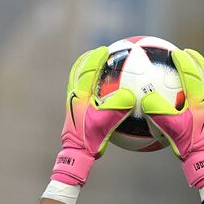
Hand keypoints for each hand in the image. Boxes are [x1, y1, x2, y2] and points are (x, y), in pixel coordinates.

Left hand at [53, 45, 134, 185]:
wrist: (75, 154)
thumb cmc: (91, 139)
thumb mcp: (107, 122)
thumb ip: (118, 107)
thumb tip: (131, 94)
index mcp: (80, 95)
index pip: (87, 70)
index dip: (96, 57)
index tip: (106, 49)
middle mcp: (73, 96)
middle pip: (78, 71)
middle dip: (87, 59)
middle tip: (98, 53)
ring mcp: (72, 104)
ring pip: (76, 81)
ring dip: (85, 71)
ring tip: (97, 67)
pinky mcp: (73, 113)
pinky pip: (81, 94)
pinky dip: (90, 88)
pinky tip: (101, 94)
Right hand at [142, 48, 203, 187]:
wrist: (203, 157)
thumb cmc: (186, 143)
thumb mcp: (168, 127)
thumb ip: (157, 111)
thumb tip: (144, 98)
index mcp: (198, 99)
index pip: (192, 74)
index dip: (183, 61)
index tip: (174, 53)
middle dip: (196, 61)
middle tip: (188, 52)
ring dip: (201, 72)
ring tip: (193, 66)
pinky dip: (199, 88)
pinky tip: (190, 92)